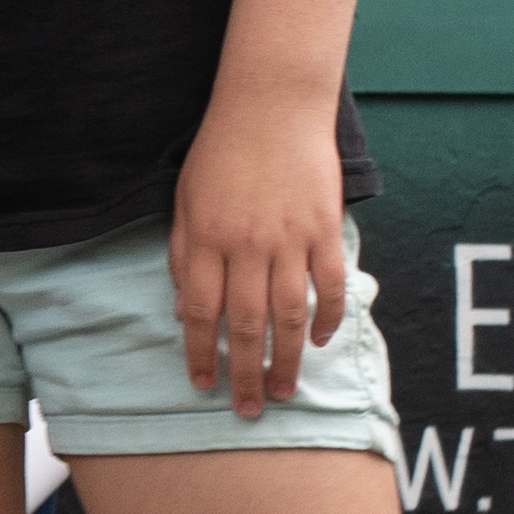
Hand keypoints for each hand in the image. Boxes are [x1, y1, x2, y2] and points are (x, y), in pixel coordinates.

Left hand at [164, 89, 350, 414]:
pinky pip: (329, 285)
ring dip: (287, 358)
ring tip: (285, 390)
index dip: (201, 354)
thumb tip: (187, 311)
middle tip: (249, 409)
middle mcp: (247, 245)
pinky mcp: (324, 228)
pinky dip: (328, 317)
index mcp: (206, 239)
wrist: (271, 104)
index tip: (203, 386)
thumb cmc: (221, 152)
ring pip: (289, 314)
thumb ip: (184, 256)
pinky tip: (321, 341)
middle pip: (246, 325)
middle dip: (246, 374)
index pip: (201, 313)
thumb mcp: (186, 200)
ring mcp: (290, 238)